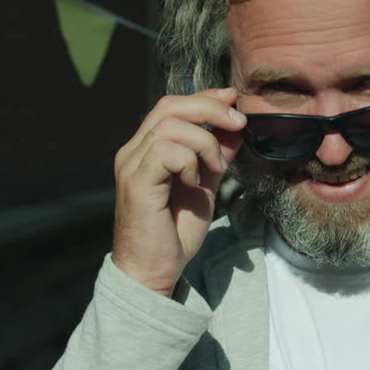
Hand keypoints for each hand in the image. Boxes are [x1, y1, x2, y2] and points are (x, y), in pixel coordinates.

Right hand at [113, 89, 245, 296]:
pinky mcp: (136, 182)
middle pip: (169, 106)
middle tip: (238, 123)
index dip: (204, 98)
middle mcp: (133, 151)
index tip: (233, 100)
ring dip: (204, 141)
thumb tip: (235, 129)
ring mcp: (131, 165)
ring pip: (169, 125)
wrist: (154, 271)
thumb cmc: (175, 232)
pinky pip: (164, 150)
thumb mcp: (204, 185)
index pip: (172, 106)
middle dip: (210, 108)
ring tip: (216, 167)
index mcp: (146, 148)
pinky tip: (194, 182)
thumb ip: (215, 156)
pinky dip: (189, 161)